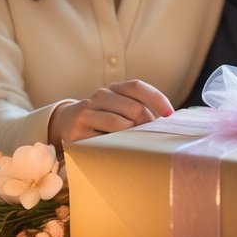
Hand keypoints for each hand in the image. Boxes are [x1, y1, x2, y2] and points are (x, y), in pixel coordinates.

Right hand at [47, 79, 172, 148]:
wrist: (67, 123)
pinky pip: (104, 141)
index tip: (169, 115)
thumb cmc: (104, 118)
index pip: (137, 87)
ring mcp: (87, 112)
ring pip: (119, 124)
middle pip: (133, 108)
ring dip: (132, 137)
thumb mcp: (120, 108)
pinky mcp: (78, 132)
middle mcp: (100, 96)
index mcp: (114, 88)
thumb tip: (167, 122)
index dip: (156, 99)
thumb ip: (140, 110)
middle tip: (150, 138)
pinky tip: (118, 150)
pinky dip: (115, 147)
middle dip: (146, 125)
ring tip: (135, 144)